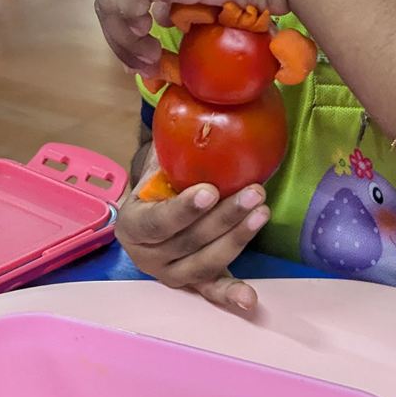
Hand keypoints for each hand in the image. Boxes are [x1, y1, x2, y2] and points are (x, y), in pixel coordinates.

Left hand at [95, 0, 307, 75]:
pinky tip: (150, 42)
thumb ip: (189, 1)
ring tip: (149, 59)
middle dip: (121, 37)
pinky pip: (125, 2)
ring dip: (123, 38)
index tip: (148, 57)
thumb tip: (166, 20)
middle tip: (141, 66)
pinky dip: (129, 28)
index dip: (132, 25)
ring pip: (112, 1)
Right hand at [118, 144, 268, 309]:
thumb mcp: (156, 164)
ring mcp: (170, 274)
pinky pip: (211, 291)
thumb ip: (171, 143)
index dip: (183, 208)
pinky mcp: (192, 285)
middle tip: (254, 192)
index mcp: (133, 225)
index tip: (209, 190)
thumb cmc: (158, 183)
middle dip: (224, 217)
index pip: (158, 221)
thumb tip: (193, 96)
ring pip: (204, 263)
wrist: (150, 211)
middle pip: (188, 242)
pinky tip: (250, 300)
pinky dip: (230, 295)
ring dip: (236, 239)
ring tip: (262, 213)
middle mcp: (147, 256)